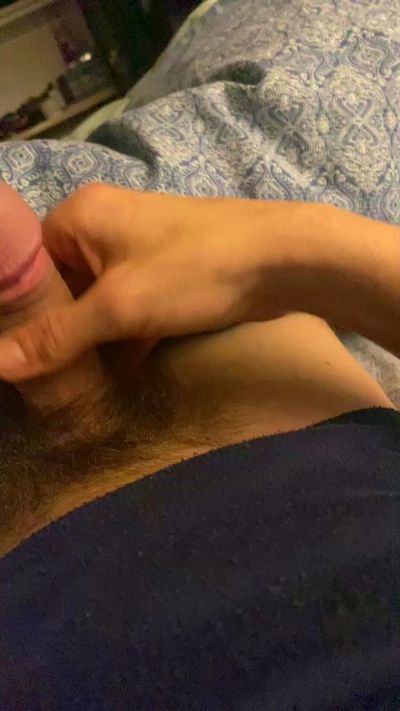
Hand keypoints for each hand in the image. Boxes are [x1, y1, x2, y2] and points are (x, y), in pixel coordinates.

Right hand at [0, 184, 297, 380]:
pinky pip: (129, 306)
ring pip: (97, 299)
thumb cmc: (194, 271)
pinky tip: (115, 373)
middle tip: (47, 376)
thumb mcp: (117, 307)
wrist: (284, 261)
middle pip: (61, 284)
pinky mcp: (167, 273)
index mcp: (80, 216)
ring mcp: (140, 249)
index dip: (20, 312)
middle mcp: (104, 225)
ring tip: (73, 382)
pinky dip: (122, 337)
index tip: (19, 356)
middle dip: (59, 330)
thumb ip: (55, 337)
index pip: (26, 265)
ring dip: (92, 338)